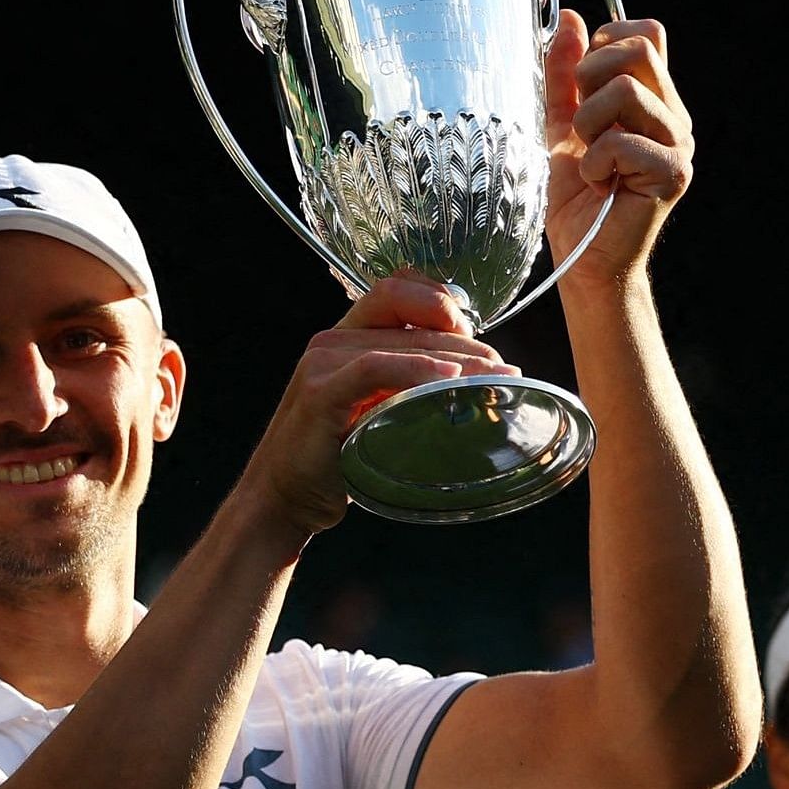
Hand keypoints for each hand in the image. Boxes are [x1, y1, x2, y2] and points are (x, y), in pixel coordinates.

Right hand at [237, 272, 518, 531]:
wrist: (282, 499)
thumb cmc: (334, 460)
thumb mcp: (375, 412)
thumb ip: (406, 386)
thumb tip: (472, 380)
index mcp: (347, 336)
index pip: (400, 289)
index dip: (443, 302)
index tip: (478, 339)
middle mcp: (333, 340)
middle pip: (413, 321)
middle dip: (469, 345)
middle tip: (507, 373)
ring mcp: (323, 363)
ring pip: (402, 344)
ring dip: (457, 360)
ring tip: (496, 380)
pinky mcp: (320, 394)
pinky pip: (375, 369)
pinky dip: (417, 371)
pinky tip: (449, 380)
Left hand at [541, 11, 692, 287]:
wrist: (585, 260)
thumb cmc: (576, 199)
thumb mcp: (560, 124)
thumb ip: (565, 74)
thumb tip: (569, 18)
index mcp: (655, 98)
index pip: (647, 33)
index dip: (606, 44)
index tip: (584, 85)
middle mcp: (675, 116)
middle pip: (639, 49)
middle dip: (591, 77)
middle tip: (582, 125)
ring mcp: (680, 144)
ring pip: (628, 90)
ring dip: (589, 124)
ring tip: (590, 160)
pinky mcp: (674, 173)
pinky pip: (623, 141)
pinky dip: (595, 164)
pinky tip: (599, 185)